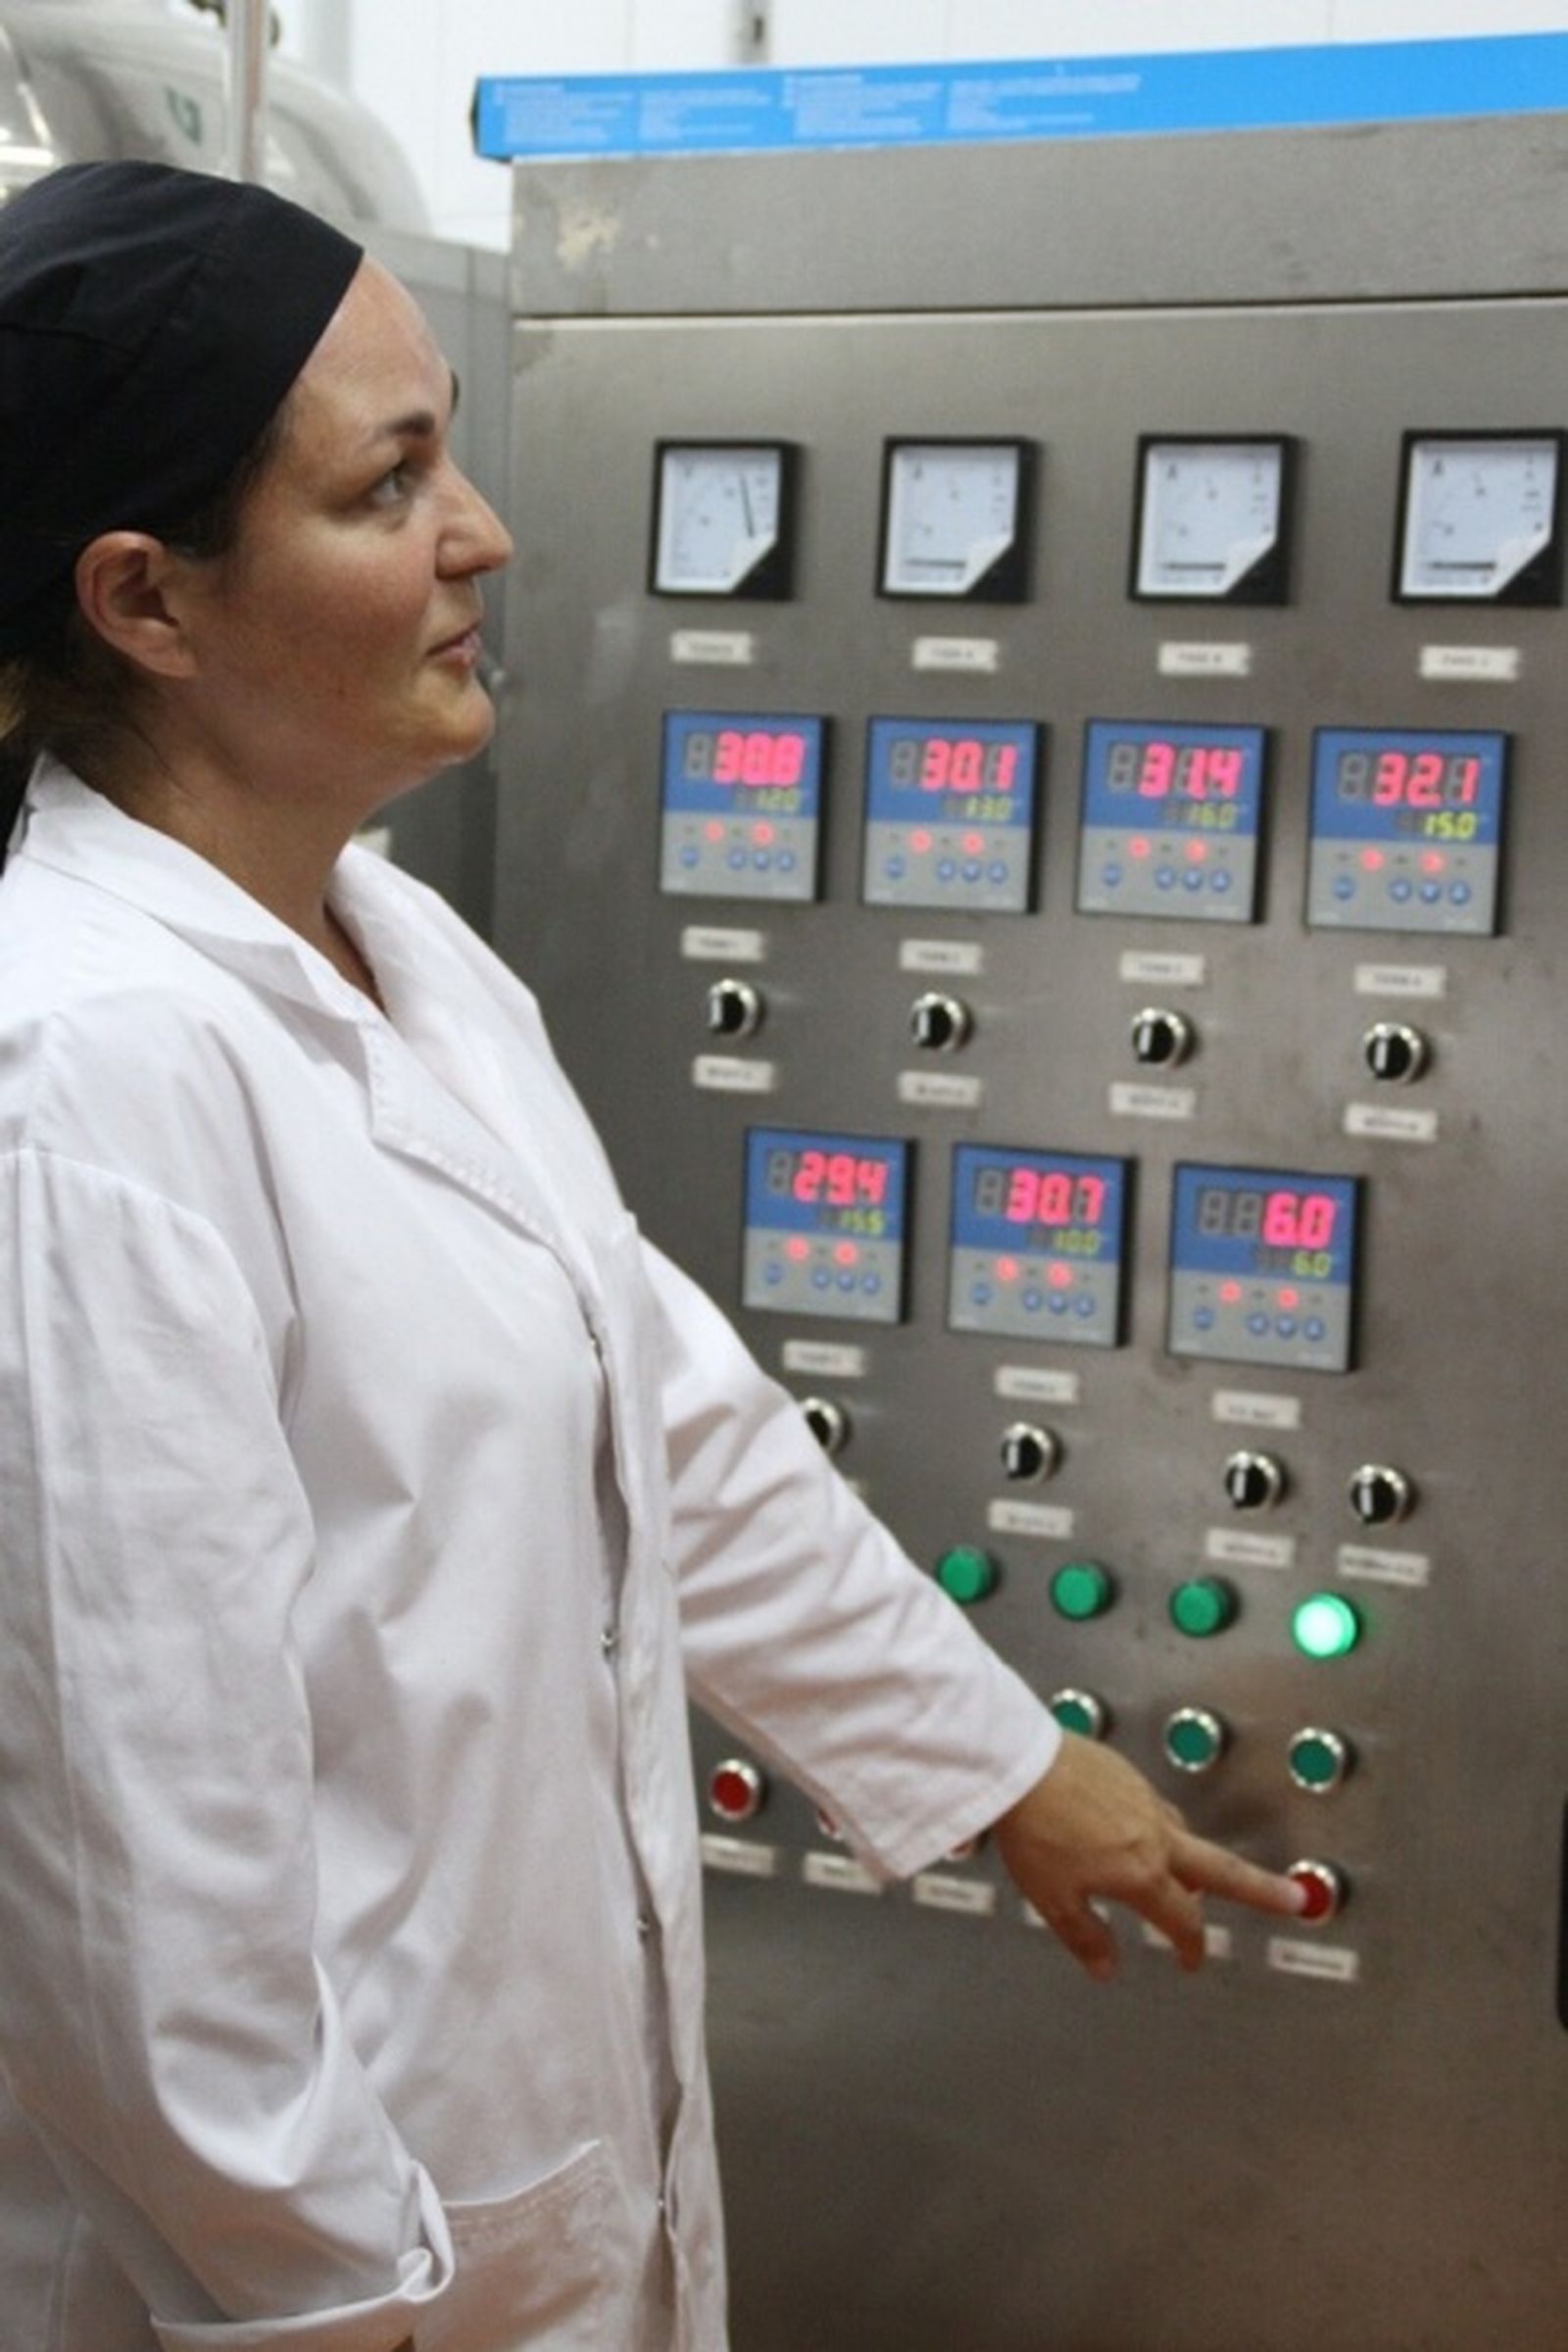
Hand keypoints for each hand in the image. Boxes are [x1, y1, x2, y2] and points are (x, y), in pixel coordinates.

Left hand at [991, 1732, 1305, 1980]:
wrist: (1018, 1761)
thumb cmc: (1032, 1827)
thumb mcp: (1052, 1898)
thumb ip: (1085, 1936)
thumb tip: (1108, 1968)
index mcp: (1141, 1872)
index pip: (1182, 1920)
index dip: (1191, 1947)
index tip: (1192, 1961)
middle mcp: (1154, 1835)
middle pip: (1222, 1870)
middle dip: (1262, 1890)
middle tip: (1297, 1900)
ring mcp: (1145, 1800)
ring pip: (1186, 1836)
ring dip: (1198, 1860)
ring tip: (1193, 1876)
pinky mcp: (1129, 1775)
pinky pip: (1159, 1810)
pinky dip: (1164, 1830)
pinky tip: (1141, 1833)